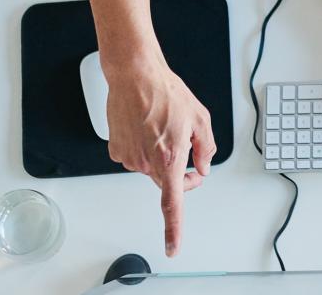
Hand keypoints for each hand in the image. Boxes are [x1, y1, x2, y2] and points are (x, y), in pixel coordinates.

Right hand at [103, 58, 214, 256]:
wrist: (134, 74)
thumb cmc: (166, 92)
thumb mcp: (200, 118)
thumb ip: (205, 148)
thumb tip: (202, 168)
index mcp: (169, 158)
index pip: (172, 203)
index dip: (173, 229)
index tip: (172, 247)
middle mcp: (146, 162)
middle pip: (166, 182)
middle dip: (179, 172)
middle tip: (188, 149)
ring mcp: (128, 157)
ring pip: (150, 168)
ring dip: (160, 155)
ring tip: (162, 125)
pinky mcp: (116, 149)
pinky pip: (134, 157)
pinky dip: (142, 147)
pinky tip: (145, 127)